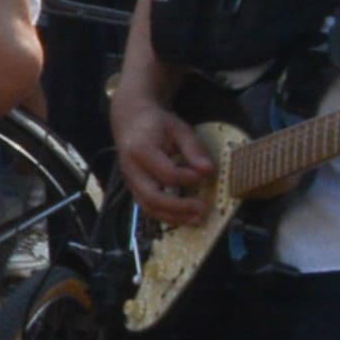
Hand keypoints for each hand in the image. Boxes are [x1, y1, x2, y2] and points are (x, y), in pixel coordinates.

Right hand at [114, 84, 218, 225]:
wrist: (130, 120)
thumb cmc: (156, 124)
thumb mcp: (178, 129)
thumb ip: (193, 148)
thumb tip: (208, 170)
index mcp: (141, 151)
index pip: (166, 173)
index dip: (188, 178)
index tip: (205, 176)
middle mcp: (132, 170)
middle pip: (152, 197)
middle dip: (179, 207)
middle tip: (203, 209)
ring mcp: (131, 181)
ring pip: (148, 207)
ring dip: (174, 217)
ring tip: (197, 219)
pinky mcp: (134, 188)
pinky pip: (148, 207)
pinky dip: (167, 215)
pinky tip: (185, 217)